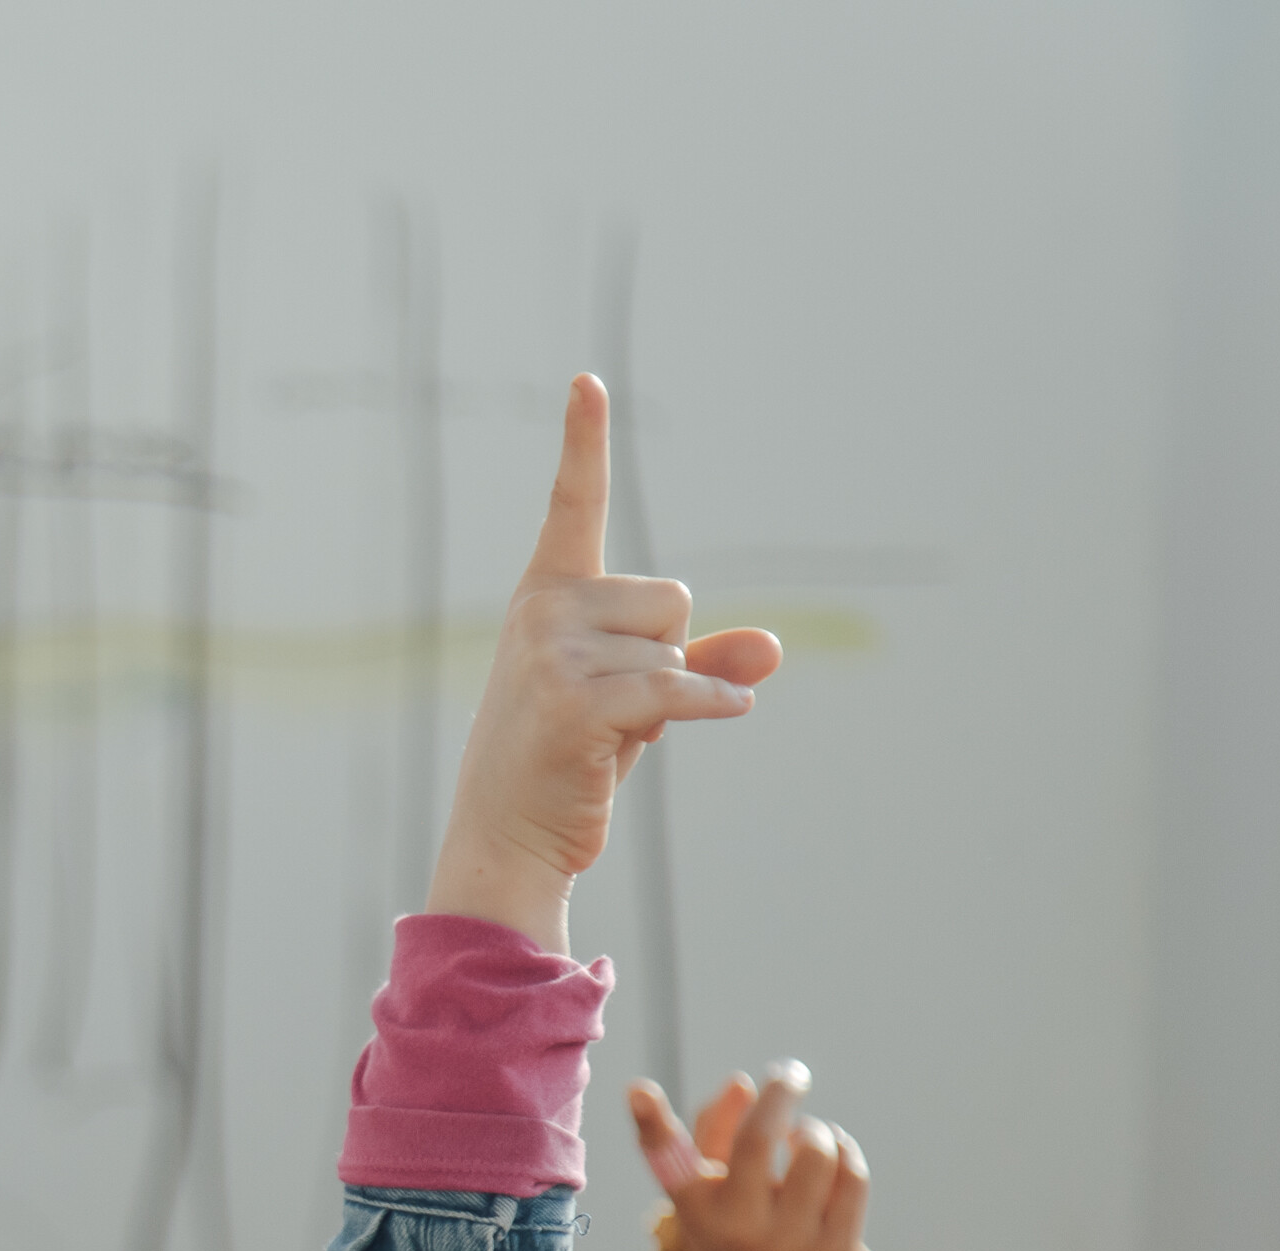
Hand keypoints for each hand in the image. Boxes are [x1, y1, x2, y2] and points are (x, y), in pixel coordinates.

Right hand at [430, 376, 783, 949]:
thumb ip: (700, 662)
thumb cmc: (570, 763)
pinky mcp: (574, 701)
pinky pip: (676, 685)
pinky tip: (725, 714)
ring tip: (608, 736)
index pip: (574, 506)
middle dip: (669, 655)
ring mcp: (551, 652)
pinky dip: (710, 703)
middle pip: (671, 598)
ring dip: (671, 697)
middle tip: (610, 711)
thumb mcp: (637, 700)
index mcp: (548, 595)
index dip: (583, 443)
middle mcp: (543, 610)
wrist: (508, 839)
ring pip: (676, 645)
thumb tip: (771, 648)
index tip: (587, 382)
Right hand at [631, 1065, 869, 1250]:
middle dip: (780, 1092)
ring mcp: (790, 1246)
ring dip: (815, 1131)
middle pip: (759, 1139)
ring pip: (816, 1152)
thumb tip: (742, 1083)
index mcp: (696, 1214)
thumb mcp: (713, 1194)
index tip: (637, 1088)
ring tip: (807, 1137)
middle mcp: (737, 1232)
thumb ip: (716, 1133)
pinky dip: (844, 1152)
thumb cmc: (737, 1237)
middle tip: (789, 1074)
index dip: (651, 1124)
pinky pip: (851, 1177)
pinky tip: (834, 1155)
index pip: (669, 1164)